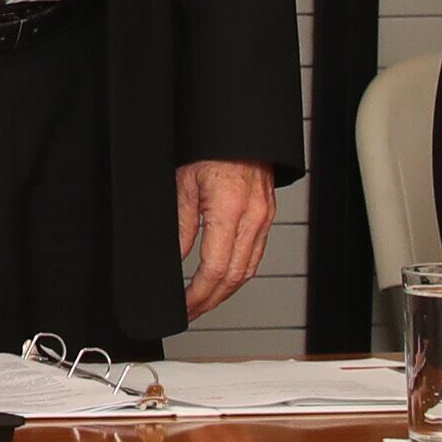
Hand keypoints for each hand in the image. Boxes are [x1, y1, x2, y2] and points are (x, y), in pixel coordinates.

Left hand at [176, 158, 274, 319]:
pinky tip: (223, 279)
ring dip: (226, 291)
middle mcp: (253, 217)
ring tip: (204, 302)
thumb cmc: (209, 147)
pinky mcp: (267, 216)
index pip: (214, 267)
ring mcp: (264, 218)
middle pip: (234, 276)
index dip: (198, 294)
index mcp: (229, 209)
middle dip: (212, 300)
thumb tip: (174, 260)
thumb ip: (181, 226)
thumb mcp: (183, 184)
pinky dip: (238, 272)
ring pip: (248, 269)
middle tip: (191, 312)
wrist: (239, 129)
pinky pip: (255, 254)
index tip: (184, 306)